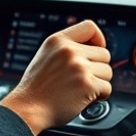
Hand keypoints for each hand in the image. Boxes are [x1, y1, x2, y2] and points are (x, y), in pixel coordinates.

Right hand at [0, 20, 112, 134]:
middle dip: (97, 68)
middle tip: (81, 79)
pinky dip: (99, 97)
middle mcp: (69, 50)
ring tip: (79, 89)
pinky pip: (107, 88)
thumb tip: (93, 48)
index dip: (98, 39)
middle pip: (104, 54)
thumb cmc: (36, 88)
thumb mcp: (45, 56)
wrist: (27, 108)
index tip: (95, 50)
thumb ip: (66, 48)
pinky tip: (83, 98)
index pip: (90, 27)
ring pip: (108, 72)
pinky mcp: (87, 84)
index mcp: (57, 40)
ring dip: (99, 83)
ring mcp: (79, 67)